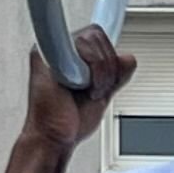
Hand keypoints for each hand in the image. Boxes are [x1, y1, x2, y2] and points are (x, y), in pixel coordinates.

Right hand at [21, 25, 134, 153]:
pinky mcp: (44, 55)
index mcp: (72, 54)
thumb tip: (128, 58)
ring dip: (99, 73)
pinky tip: (76, 88)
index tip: (104, 76)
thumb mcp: (103, 94)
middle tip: (94, 91)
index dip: (108, 56)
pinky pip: (80, 48)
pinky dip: (88, 73)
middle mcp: (60, 48)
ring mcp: (50, 49)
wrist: (54, 138)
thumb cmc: (70, 121)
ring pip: (92, 39)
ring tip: (85, 92)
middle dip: (107, 68)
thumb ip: (116, 75)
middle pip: (97, 34)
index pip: (98, 35)